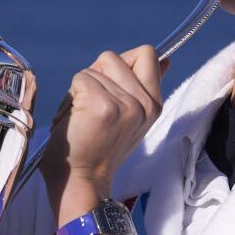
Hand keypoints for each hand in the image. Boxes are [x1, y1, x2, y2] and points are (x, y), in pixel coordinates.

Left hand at [40, 45, 167, 226]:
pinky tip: (74, 122)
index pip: (147, 54)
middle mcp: (145, 103)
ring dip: (80, 89)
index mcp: (154, 104)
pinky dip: (69, 99)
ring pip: (93, 68)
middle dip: (95, 75)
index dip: (122, 63)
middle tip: (92, 107)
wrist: (81, 181)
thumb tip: (165, 60)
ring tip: (82, 117)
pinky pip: (79, 79)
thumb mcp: (130, 116)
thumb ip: (142, 86)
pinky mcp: (102, 105)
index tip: (111, 88)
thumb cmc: (97, 148)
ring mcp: (125, 104)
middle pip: (113, 57)